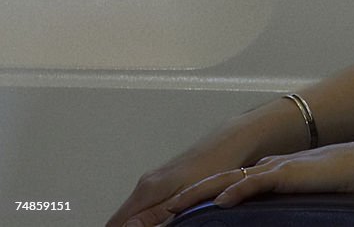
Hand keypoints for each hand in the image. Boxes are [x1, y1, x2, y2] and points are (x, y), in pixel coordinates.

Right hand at [105, 124, 261, 226]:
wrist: (231, 141)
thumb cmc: (214, 166)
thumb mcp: (185, 198)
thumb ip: (154, 217)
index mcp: (146, 189)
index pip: (115, 223)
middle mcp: (146, 183)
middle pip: (123, 219)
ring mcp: (156, 180)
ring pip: (136, 212)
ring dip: (142, 224)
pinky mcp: (166, 179)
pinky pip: (149, 204)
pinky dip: (151, 217)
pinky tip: (166, 221)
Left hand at [163, 142, 353, 213]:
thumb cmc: (338, 181)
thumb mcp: (301, 194)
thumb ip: (280, 198)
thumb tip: (260, 212)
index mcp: (268, 173)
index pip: (226, 184)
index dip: (201, 196)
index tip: (176, 211)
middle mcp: (266, 167)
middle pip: (218, 180)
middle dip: (189, 195)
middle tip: (163, 211)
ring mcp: (275, 168)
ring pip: (228, 179)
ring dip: (200, 194)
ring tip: (174, 208)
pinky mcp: (288, 172)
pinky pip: (256, 181)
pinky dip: (236, 191)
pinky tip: (220, 202)